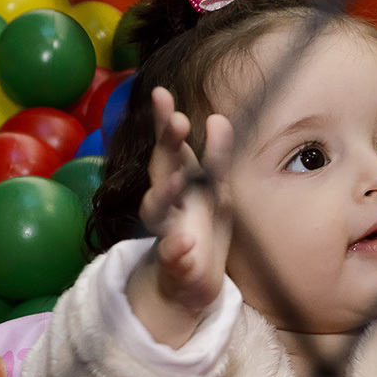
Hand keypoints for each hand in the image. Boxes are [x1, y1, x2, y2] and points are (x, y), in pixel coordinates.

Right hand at [128, 87, 233, 346]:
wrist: (187, 283)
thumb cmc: (201, 229)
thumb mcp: (214, 191)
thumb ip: (215, 157)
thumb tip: (219, 117)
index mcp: (177, 183)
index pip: (171, 148)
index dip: (166, 123)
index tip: (162, 93)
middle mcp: (166, 204)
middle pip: (161, 170)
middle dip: (167, 146)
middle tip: (177, 121)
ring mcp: (167, 233)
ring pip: (158, 211)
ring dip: (166, 194)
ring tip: (177, 178)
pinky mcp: (175, 266)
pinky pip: (173, 257)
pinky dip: (176, 251)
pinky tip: (183, 245)